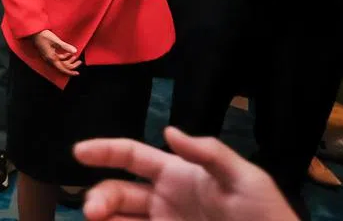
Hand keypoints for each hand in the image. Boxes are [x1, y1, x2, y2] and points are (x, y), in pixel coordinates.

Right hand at [30, 29, 80, 76]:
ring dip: (68, 61)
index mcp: (51, 58)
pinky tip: (69, 53)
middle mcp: (49, 60)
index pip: (62, 69)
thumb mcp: (56, 41)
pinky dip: (64, 57)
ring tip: (75, 56)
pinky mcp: (49, 54)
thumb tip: (75, 51)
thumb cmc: (43, 36)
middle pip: (62, 67)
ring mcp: (49, 57)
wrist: (34, 32)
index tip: (77, 73)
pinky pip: (58, 59)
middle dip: (72, 65)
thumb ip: (65, 46)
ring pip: (60, 63)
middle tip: (80, 61)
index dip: (70, 72)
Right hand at [74, 126, 297, 220]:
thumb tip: (168, 131)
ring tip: (96, 220)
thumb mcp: (246, 179)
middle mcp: (163, 200)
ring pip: (119, 219)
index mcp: (177, 174)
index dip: (105, 150)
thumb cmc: (265, 217)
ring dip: (103, 216)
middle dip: (99, 195)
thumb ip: (208, 153)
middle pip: (118, 191)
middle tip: (93, 211)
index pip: (132, 155)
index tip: (78, 152)